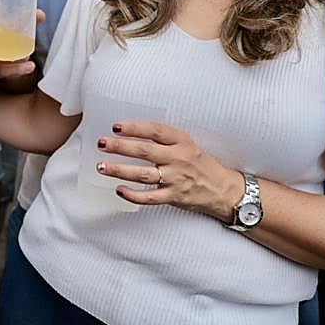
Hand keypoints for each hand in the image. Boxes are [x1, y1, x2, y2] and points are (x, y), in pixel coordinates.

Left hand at [92, 120, 240, 220]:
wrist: (223, 189)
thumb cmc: (201, 165)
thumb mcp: (187, 145)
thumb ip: (164, 140)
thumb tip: (132, 134)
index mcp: (181, 142)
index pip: (155, 131)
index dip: (134, 127)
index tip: (116, 126)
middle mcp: (178, 158)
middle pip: (144, 150)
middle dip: (120, 146)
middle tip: (102, 144)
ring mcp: (176, 178)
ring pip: (143, 174)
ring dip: (119, 170)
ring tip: (102, 166)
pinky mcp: (175, 196)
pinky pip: (150, 197)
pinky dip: (133, 195)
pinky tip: (119, 190)